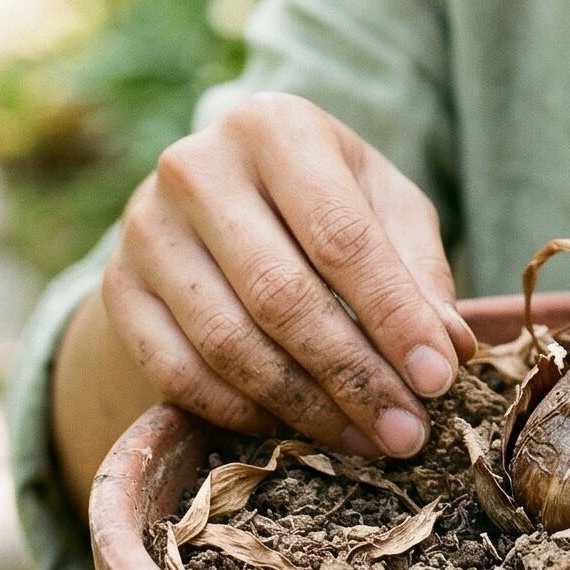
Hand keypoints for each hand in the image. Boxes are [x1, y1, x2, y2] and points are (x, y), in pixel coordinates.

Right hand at [101, 93, 474, 458]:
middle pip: (282, 295)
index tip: (438, 381)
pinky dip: (240, 411)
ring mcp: (146, 228)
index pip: (341, 237)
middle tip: (407, 434)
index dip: (393, 316)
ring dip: (305, 407)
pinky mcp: (119, 287)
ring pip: (229, 342)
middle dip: (354, 376)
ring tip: (366, 441)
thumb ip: (418, 271)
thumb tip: (451, 348)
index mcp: (276, 128)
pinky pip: (178, 371)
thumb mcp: (383, 208)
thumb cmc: (322, 202)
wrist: (213, 204)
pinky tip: (293, 429)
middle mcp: (198, 167)